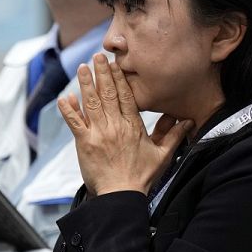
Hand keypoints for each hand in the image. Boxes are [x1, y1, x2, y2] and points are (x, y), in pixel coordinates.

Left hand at [57, 53, 192, 195]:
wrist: (122, 195)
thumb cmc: (141, 177)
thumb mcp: (163, 155)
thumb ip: (172, 134)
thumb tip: (187, 120)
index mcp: (133, 126)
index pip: (126, 96)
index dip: (119, 78)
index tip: (115, 63)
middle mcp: (116, 126)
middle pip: (108, 94)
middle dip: (102, 73)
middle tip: (97, 56)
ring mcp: (99, 133)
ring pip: (91, 103)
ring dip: (86, 84)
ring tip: (82, 67)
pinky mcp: (85, 143)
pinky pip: (75, 123)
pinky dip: (68, 110)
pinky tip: (64, 97)